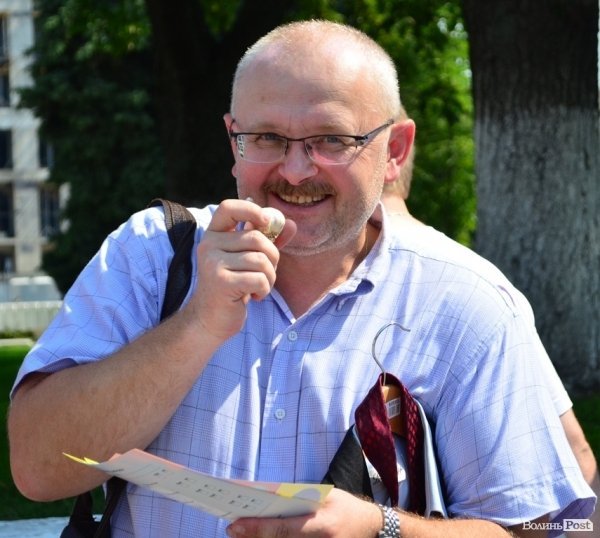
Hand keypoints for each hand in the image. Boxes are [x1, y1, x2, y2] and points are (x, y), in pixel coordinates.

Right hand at [184, 198, 295, 342]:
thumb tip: (291, 224)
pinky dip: (264, 289)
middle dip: (272, 257)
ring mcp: (212, 263)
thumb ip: (268, 240)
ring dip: (269, 277)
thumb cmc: (233, 286)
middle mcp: (208, 245)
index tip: (266, 222)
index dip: (251, 209)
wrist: (210, 319)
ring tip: (258, 287)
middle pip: (256, 238)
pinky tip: (253, 296)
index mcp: (213, 234)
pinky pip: (259, 278)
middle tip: (266, 273)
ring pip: (261, 260)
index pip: (228, 207)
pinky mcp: (221, 282)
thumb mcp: (249, 259)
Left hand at [226, 488, 381, 537]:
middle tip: (233, 529)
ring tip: (242, 534)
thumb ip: (300, 500)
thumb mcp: (325, 497)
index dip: (257, 528)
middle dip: (253, 537)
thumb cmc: (346, 507)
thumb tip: (269, 501)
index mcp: (322, 524)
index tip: (235, 524)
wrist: (372, 528)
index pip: (283, 529)